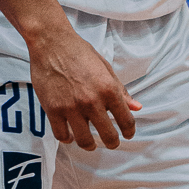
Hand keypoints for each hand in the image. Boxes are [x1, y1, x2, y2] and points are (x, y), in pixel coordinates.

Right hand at [28, 21, 139, 150]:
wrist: (52, 43)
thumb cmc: (80, 52)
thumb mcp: (105, 68)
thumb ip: (121, 91)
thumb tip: (137, 107)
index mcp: (108, 89)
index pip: (126, 120)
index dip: (129, 131)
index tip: (127, 134)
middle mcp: (92, 101)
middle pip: (108, 136)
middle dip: (112, 142)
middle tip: (111, 142)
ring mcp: (71, 107)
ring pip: (84, 140)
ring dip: (90, 145)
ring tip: (90, 143)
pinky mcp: (53, 110)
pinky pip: (62, 135)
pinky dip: (68, 139)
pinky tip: (71, 135)